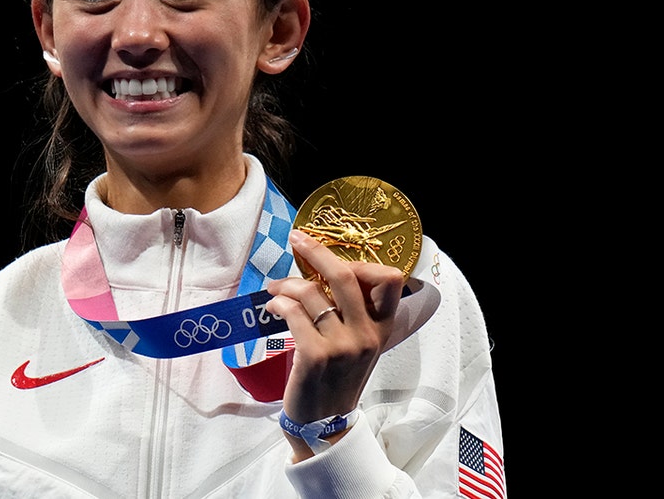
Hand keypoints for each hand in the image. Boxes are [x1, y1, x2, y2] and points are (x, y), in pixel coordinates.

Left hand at [265, 229, 404, 456]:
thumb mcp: (358, 345)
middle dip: (316, 251)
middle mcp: (367, 334)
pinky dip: (278, 302)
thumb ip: (352, 313)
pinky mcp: (316, 355)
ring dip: (286, 283)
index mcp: (382, 328)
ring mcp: (343, 345)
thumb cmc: (337, 378)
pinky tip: (273, 306)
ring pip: (311, 293)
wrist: (325, 424)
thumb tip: (322, 271)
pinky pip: (293, 313)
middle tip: (297, 239)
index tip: (335, 255)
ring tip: (275, 287)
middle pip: (345, 275)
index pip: (391, 279)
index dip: (363, 261)